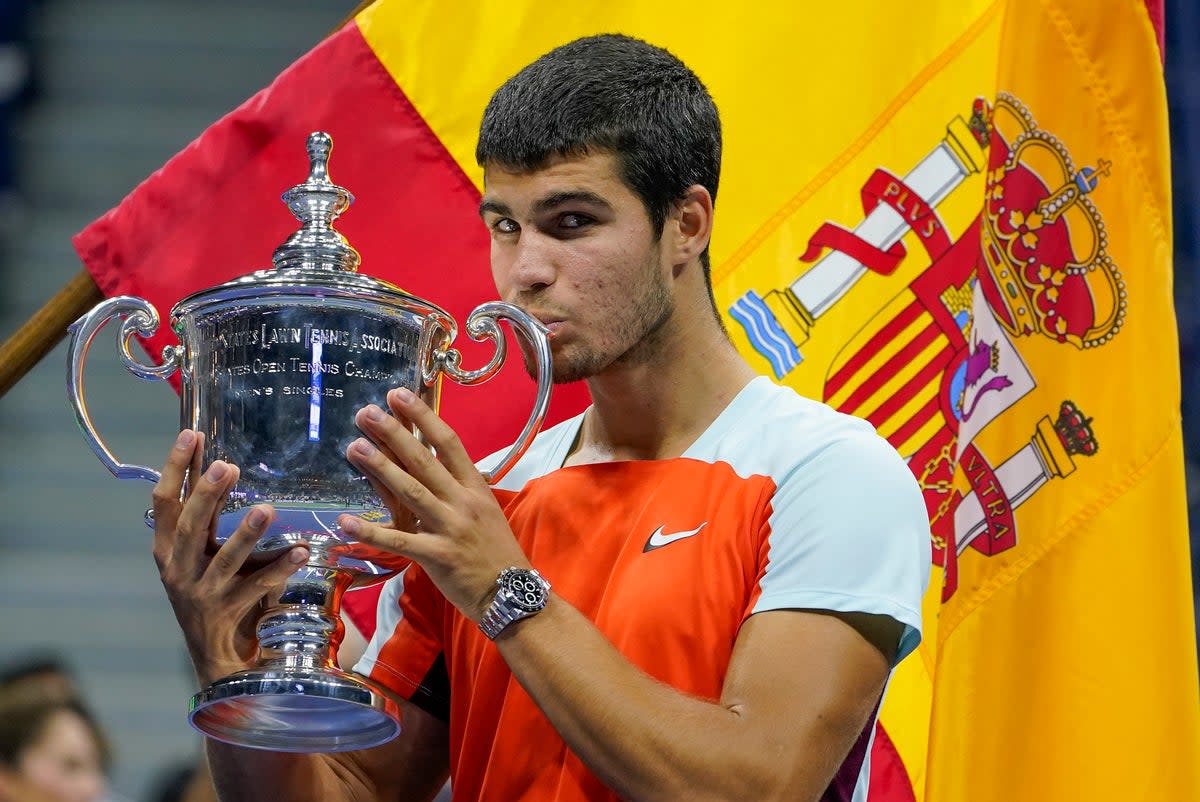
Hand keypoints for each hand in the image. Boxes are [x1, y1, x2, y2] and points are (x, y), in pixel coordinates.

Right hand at [151, 430, 308, 685]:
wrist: (216, 656)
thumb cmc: (213, 591)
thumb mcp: (203, 553)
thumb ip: (210, 515)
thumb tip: (221, 463)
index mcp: (167, 549)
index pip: (164, 502)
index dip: (175, 468)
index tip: (190, 433)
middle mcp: (178, 570)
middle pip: (190, 527)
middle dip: (208, 495)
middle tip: (229, 465)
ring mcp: (202, 593)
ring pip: (225, 560)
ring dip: (246, 533)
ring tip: (267, 509)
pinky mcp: (227, 612)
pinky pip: (257, 587)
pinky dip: (279, 568)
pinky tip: (301, 551)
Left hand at [339, 388, 529, 620]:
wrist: (511, 592)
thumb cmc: (495, 551)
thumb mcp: (485, 510)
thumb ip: (459, 487)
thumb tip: (434, 462)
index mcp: (475, 487)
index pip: (449, 443)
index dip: (423, 417)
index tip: (399, 396)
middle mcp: (463, 502)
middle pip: (425, 461)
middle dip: (394, 434)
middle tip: (367, 412)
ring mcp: (449, 528)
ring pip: (411, 492)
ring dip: (380, 468)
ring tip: (354, 446)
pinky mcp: (436, 556)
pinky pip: (399, 541)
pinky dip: (370, 531)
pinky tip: (345, 521)